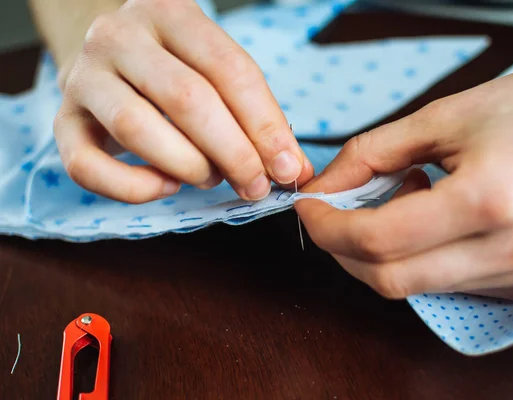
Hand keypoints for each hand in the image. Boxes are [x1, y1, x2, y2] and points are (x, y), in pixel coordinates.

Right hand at [53, 0, 312, 202]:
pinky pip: (87, 166)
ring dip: (188, 167)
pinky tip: (165, 187)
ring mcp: (84, 76)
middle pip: (186, 99)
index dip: (265, 124)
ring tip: (212, 179)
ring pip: (137, 129)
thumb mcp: (215, 71)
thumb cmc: (177, 68)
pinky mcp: (62, 120)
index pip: (229, 69)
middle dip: (233, 152)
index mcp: (170, 13)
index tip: (288, 167)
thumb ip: (253, 114)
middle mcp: (119, 36)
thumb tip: (293, 168)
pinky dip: (134, 189)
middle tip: (256, 185)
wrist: (109, 57)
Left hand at [295, 56, 512, 299]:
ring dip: (378, 250)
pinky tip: (429, 211)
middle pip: (388, 279)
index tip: (308, 206)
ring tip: (402, 193)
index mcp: (488, 200)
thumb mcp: (440, 116)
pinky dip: (411, 254)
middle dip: (342, 248)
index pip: (379, 240)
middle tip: (333, 208)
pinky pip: (438, 282)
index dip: (328, 227)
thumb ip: (369, 155)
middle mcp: (508, 250)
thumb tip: (323, 189)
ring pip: (410, 286)